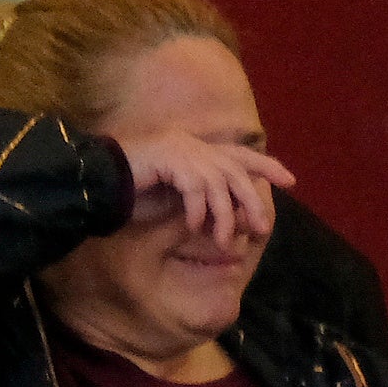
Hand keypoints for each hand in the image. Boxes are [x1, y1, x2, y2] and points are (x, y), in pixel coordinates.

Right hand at [117, 130, 293, 244]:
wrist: (97, 180)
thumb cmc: (134, 191)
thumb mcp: (177, 197)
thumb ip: (203, 200)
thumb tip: (232, 219)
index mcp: (196, 148)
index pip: (239, 155)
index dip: (266, 166)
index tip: (290, 181)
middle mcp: (193, 144)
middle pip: (236, 171)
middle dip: (252, 202)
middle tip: (261, 228)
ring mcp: (181, 148)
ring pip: (219, 183)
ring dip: (224, 216)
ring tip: (224, 242)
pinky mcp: (168, 158)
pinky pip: (195, 188)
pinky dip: (197, 211)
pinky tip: (193, 228)